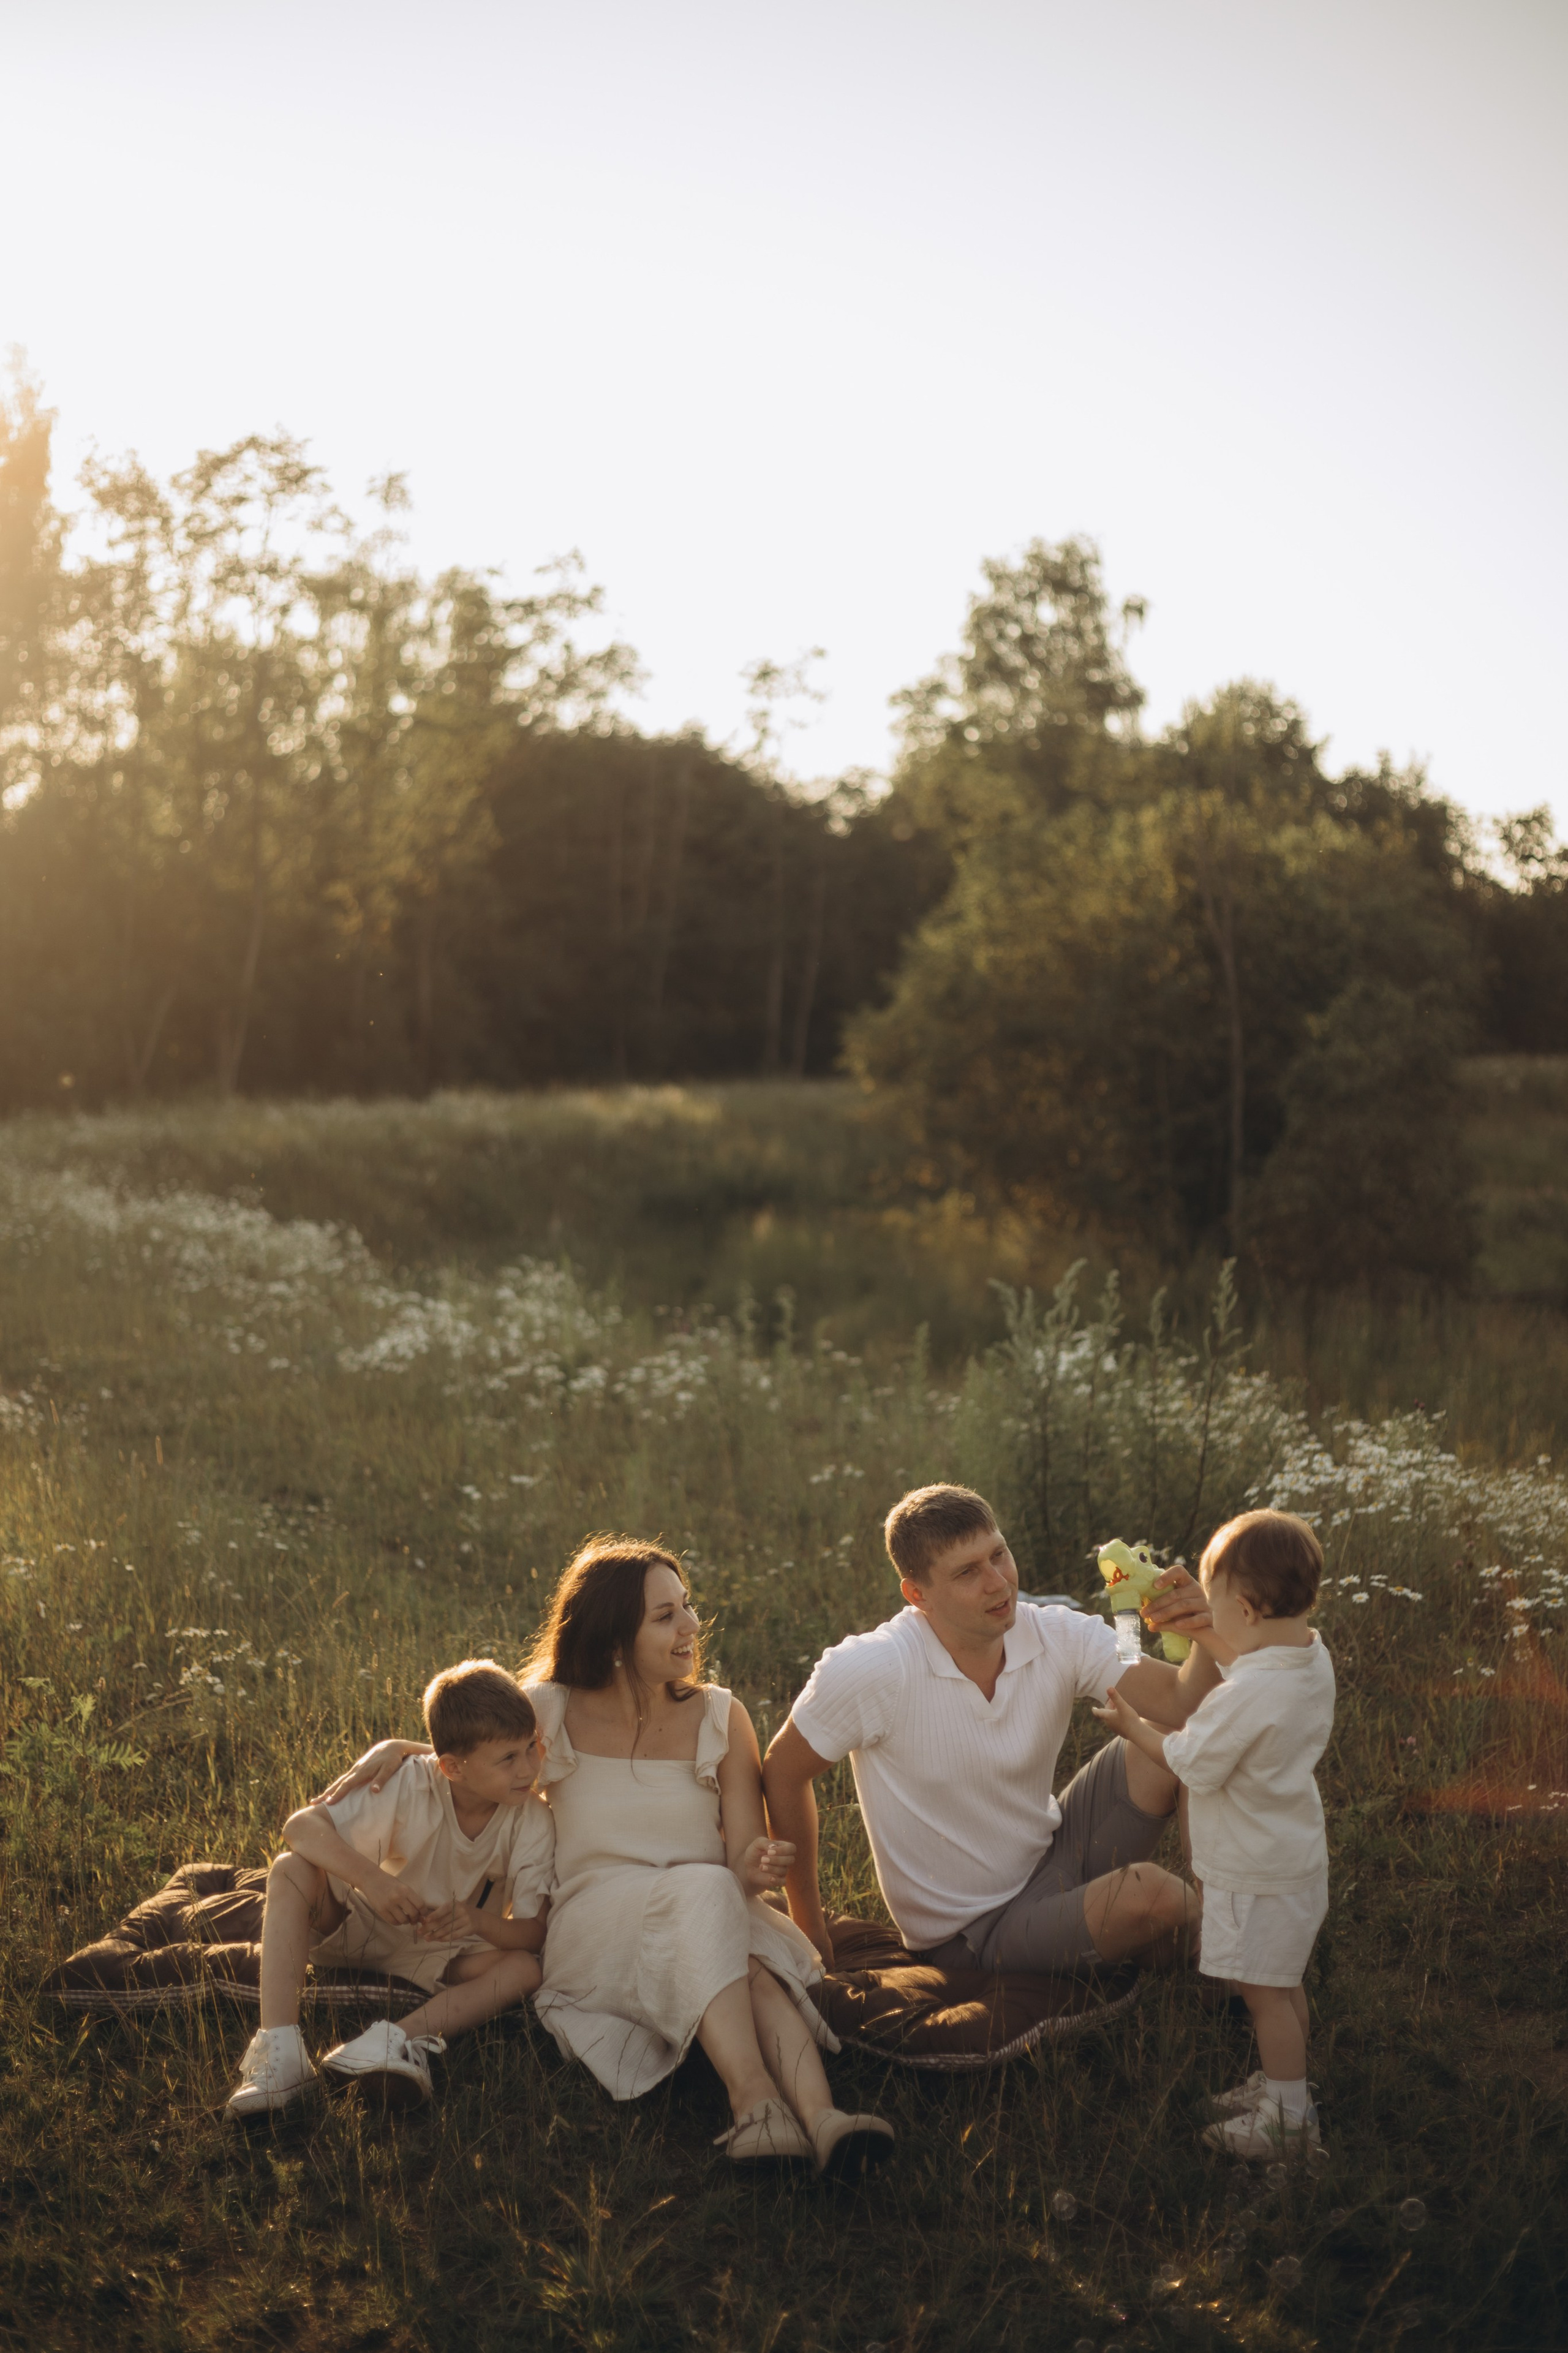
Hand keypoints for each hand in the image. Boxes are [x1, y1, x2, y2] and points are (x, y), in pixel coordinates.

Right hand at [314, 1738, 430, 1804]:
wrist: (390, 1746)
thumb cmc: (392, 1759)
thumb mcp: (390, 1768)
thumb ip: (382, 1779)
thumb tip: (374, 1791)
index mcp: (362, 1771)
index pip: (347, 1784)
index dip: (338, 1794)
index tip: (329, 1803)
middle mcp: (355, 1770)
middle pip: (338, 1783)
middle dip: (326, 1794)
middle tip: (313, 1803)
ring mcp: (355, 1770)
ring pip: (339, 1782)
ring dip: (328, 1791)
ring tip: (316, 1800)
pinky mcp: (356, 1771)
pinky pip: (343, 1780)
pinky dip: (335, 1787)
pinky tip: (331, 1793)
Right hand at [362, 1870, 429, 1929]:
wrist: (372, 1879)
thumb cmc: (389, 1882)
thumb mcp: (403, 1886)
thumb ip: (411, 1898)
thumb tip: (420, 1913)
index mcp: (406, 1890)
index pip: (420, 1904)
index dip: (423, 1912)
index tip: (422, 1914)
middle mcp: (398, 1897)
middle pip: (413, 1913)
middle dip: (415, 1918)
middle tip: (414, 1919)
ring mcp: (389, 1904)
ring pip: (403, 1920)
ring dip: (406, 1921)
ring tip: (405, 1918)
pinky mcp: (381, 1910)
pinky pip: (393, 1922)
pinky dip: (397, 1923)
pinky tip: (397, 1919)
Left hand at [418, 1899, 479, 1942]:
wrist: (479, 1919)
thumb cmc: (461, 1913)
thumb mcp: (453, 1909)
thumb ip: (441, 1913)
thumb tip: (424, 1921)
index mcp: (455, 1904)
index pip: (443, 1909)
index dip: (434, 1915)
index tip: (425, 1921)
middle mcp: (461, 1911)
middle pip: (443, 1921)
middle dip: (430, 1927)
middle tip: (420, 1932)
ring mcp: (466, 1920)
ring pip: (447, 1930)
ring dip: (435, 1935)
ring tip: (426, 1938)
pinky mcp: (469, 1929)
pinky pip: (454, 1936)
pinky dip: (445, 1938)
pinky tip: (438, 1940)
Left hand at [736, 1834, 794, 1898]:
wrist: (748, 1865)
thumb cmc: (755, 1851)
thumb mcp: (757, 1843)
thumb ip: (766, 1843)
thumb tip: (773, 1847)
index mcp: (783, 1847)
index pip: (791, 1848)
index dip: (783, 1850)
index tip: (769, 1851)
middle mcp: (785, 1859)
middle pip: (790, 1859)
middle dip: (777, 1859)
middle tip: (763, 1859)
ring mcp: (782, 1870)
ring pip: (784, 1870)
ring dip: (772, 1868)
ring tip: (760, 1866)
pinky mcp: (778, 1880)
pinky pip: (783, 1882)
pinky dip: (777, 1880)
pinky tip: (769, 1878)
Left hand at [1092, 1684, 1140, 1736]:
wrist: (1136, 1733)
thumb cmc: (1129, 1718)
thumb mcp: (1122, 1705)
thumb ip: (1115, 1697)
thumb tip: (1109, 1687)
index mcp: (1107, 1716)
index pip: (1098, 1712)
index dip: (1095, 1710)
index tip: (1093, 1708)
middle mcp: (1109, 1723)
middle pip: (1106, 1714)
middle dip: (1109, 1707)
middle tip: (1112, 1701)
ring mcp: (1115, 1729)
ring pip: (1112, 1719)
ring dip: (1114, 1713)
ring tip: (1118, 1708)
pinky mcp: (1121, 1732)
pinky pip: (1117, 1723)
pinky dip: (1118, 1718)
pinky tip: (1124, 1717)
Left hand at [1144, 1565, 1212, 1641]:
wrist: (1204, 1627)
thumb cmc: (1184, 1612)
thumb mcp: (1174, 1604)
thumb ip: (1161, 1602)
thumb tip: (1141, 1607)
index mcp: (1187, 1582)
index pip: (1179, 1571)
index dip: (1167, 1576)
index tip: (1154, 1586)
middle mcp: (1197, 1590)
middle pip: (1176, 1594)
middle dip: (1157, 1604)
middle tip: (1144, 1612)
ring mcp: (1204, 1603)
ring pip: (1184, 1605)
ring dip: (1166, 1612)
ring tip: (1153, 1619)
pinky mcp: (1209, 1617)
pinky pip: (1198, 1619)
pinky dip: (1187, 1622)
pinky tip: (1177, 1625)